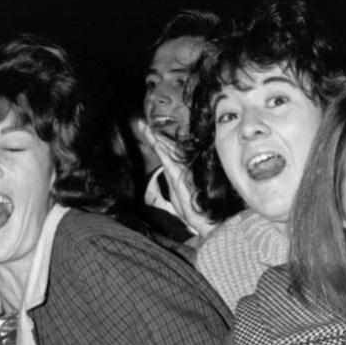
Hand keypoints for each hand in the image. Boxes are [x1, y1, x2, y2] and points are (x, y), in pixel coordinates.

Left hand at [134, 119, 215, 238]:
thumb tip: (168, 170)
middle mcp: (181, 167)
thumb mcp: (179, 196)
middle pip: (166, 147)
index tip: (148, 132)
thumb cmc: (194, 210)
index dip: (158, 142)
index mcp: (180, 172)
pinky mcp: (179, 175)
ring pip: (165, 150)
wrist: (205, 220)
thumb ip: (173, 182)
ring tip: (141, 126)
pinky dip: (158, 148)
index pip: (168, 153)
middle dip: (153, 136)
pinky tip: (151, 140)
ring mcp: (181, 170)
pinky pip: (166, 158)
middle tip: (140, 124)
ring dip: (153, 138)